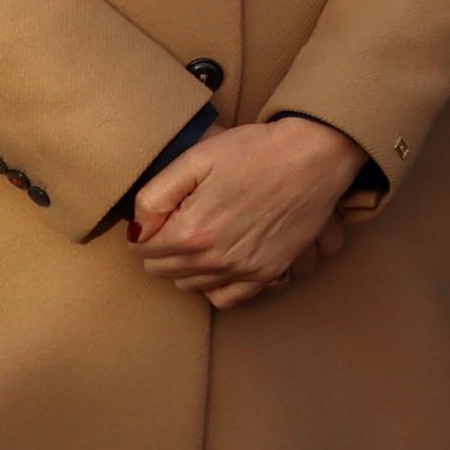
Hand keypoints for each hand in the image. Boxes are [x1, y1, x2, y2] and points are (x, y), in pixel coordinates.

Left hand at [130, 118, 377, 308]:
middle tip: (179, 219)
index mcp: (190, 232)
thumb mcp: (194, 159)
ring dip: (184, 265)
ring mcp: (243, 270)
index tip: (161, 211)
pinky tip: (217, 264)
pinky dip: (214, 286)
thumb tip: (135, 231)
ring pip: (189, 284)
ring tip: (199, 235)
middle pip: (161, 269)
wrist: (313, 156)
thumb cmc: (254, 151)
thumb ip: (153, 198)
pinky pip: (226, 298)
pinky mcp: (268, 273)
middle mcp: (214, 260)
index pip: (141, 247)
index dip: (143, 228)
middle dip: (160, 247)